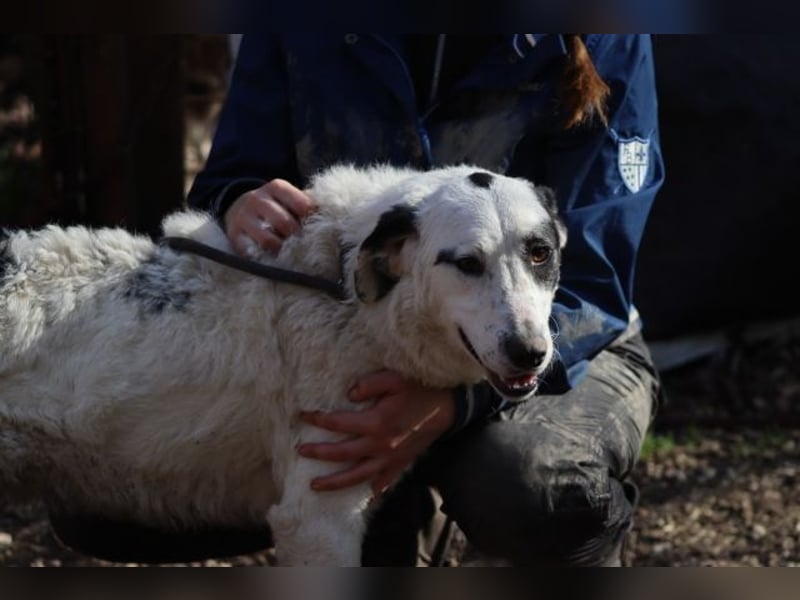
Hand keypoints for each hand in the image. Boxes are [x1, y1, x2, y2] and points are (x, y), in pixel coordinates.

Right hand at [224, 179, 314, 255]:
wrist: (238, 208)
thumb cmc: (275, 207)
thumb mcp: (288, 199)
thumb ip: (307, 205)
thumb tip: (332, 217)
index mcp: (277, 187)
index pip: (302, 205)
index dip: (312, 222)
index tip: (318, 232)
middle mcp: (258, 198)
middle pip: (286, 224)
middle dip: (297, 239)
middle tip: (305, 248)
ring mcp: (243, 217)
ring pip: (269, 240)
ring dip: (282, 251)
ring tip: (289, 255)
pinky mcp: (233, 235)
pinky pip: (251, 252)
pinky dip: (264, 258)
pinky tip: (272, 260)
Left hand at [297, 371, 455, 495]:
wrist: (449, 407)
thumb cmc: (420, 389)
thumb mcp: (395, 378)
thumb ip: (370, 383)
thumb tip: (348, 393)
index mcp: (376, 423)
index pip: (338, 423)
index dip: (318, 419)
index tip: (302, 415)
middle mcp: (380, 445)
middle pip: (342, 454)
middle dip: (319, 453)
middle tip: (301, 451)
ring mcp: (391, 459)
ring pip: (357, 476)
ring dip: (334, 482)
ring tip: (314, 486)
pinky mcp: (402, 463)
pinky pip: (383, 481)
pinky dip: (372, 490)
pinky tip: (363, 494)